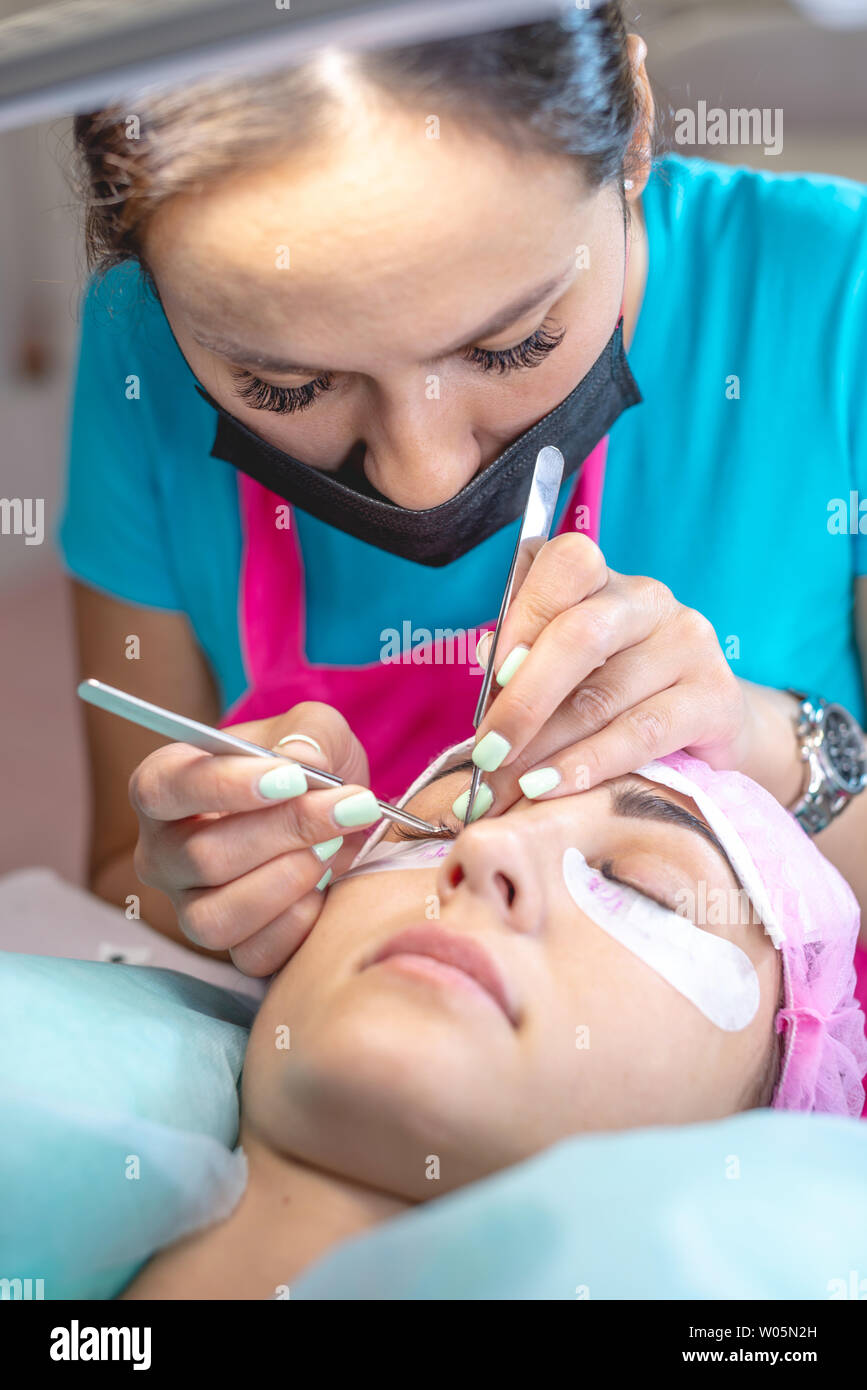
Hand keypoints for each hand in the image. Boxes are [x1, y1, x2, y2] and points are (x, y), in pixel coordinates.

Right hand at [130, 703, 375, 975]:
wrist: (334, 820)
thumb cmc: (306, 769)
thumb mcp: (314, 729)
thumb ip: (309, 734)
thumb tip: (300, 761)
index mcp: (163, 787)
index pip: (162, 790)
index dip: (225, 786)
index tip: (292, 778)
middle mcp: (163, 852)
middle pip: (202, 856)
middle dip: (285, 831)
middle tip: (346, 807)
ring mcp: (189, 905)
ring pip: (216, 916)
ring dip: (288, 880)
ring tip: (332, 847)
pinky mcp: (230, 946)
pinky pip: (251, 954)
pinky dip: (297, 923)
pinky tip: (324, 888)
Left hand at [466, 533, 755, 811]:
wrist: (702, 730)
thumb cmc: (610, 693)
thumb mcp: (562, 669)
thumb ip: (522, 662)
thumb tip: (487, 672)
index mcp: (601, 579)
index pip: (566, 564)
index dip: (525, 613)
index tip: (493, 672)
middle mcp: (647, 600)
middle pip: (580, 636)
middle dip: (524, 700)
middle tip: (486, 751)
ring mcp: (688, 643)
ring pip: (603, 696)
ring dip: (544, 748)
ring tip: (504, 786)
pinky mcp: (716, 695)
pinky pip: (643, 733)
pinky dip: (589, 765)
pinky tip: (551, 787)